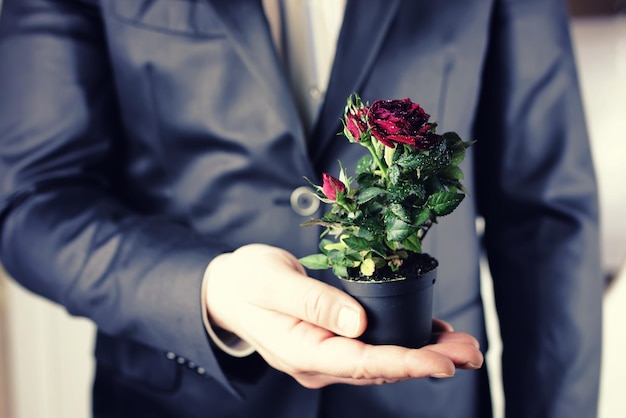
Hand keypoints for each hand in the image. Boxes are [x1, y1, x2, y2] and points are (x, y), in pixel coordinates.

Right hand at [206, 244, 482, 387]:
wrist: (228, 290)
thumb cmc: (246, 281)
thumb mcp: (272, 282)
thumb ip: (313, 302)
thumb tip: (359, 323)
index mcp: (301, 351)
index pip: (361, 363)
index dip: (405, 363)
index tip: (442, 363)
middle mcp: (318, 362)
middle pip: (381, 367)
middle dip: (429, 361)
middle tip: (471, 352)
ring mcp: (327, 356)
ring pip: (383, 362)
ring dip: (424, 354)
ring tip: (464, 346)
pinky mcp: (334, 343)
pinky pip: (374, 349)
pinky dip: (406, 343)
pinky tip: (433, 335)